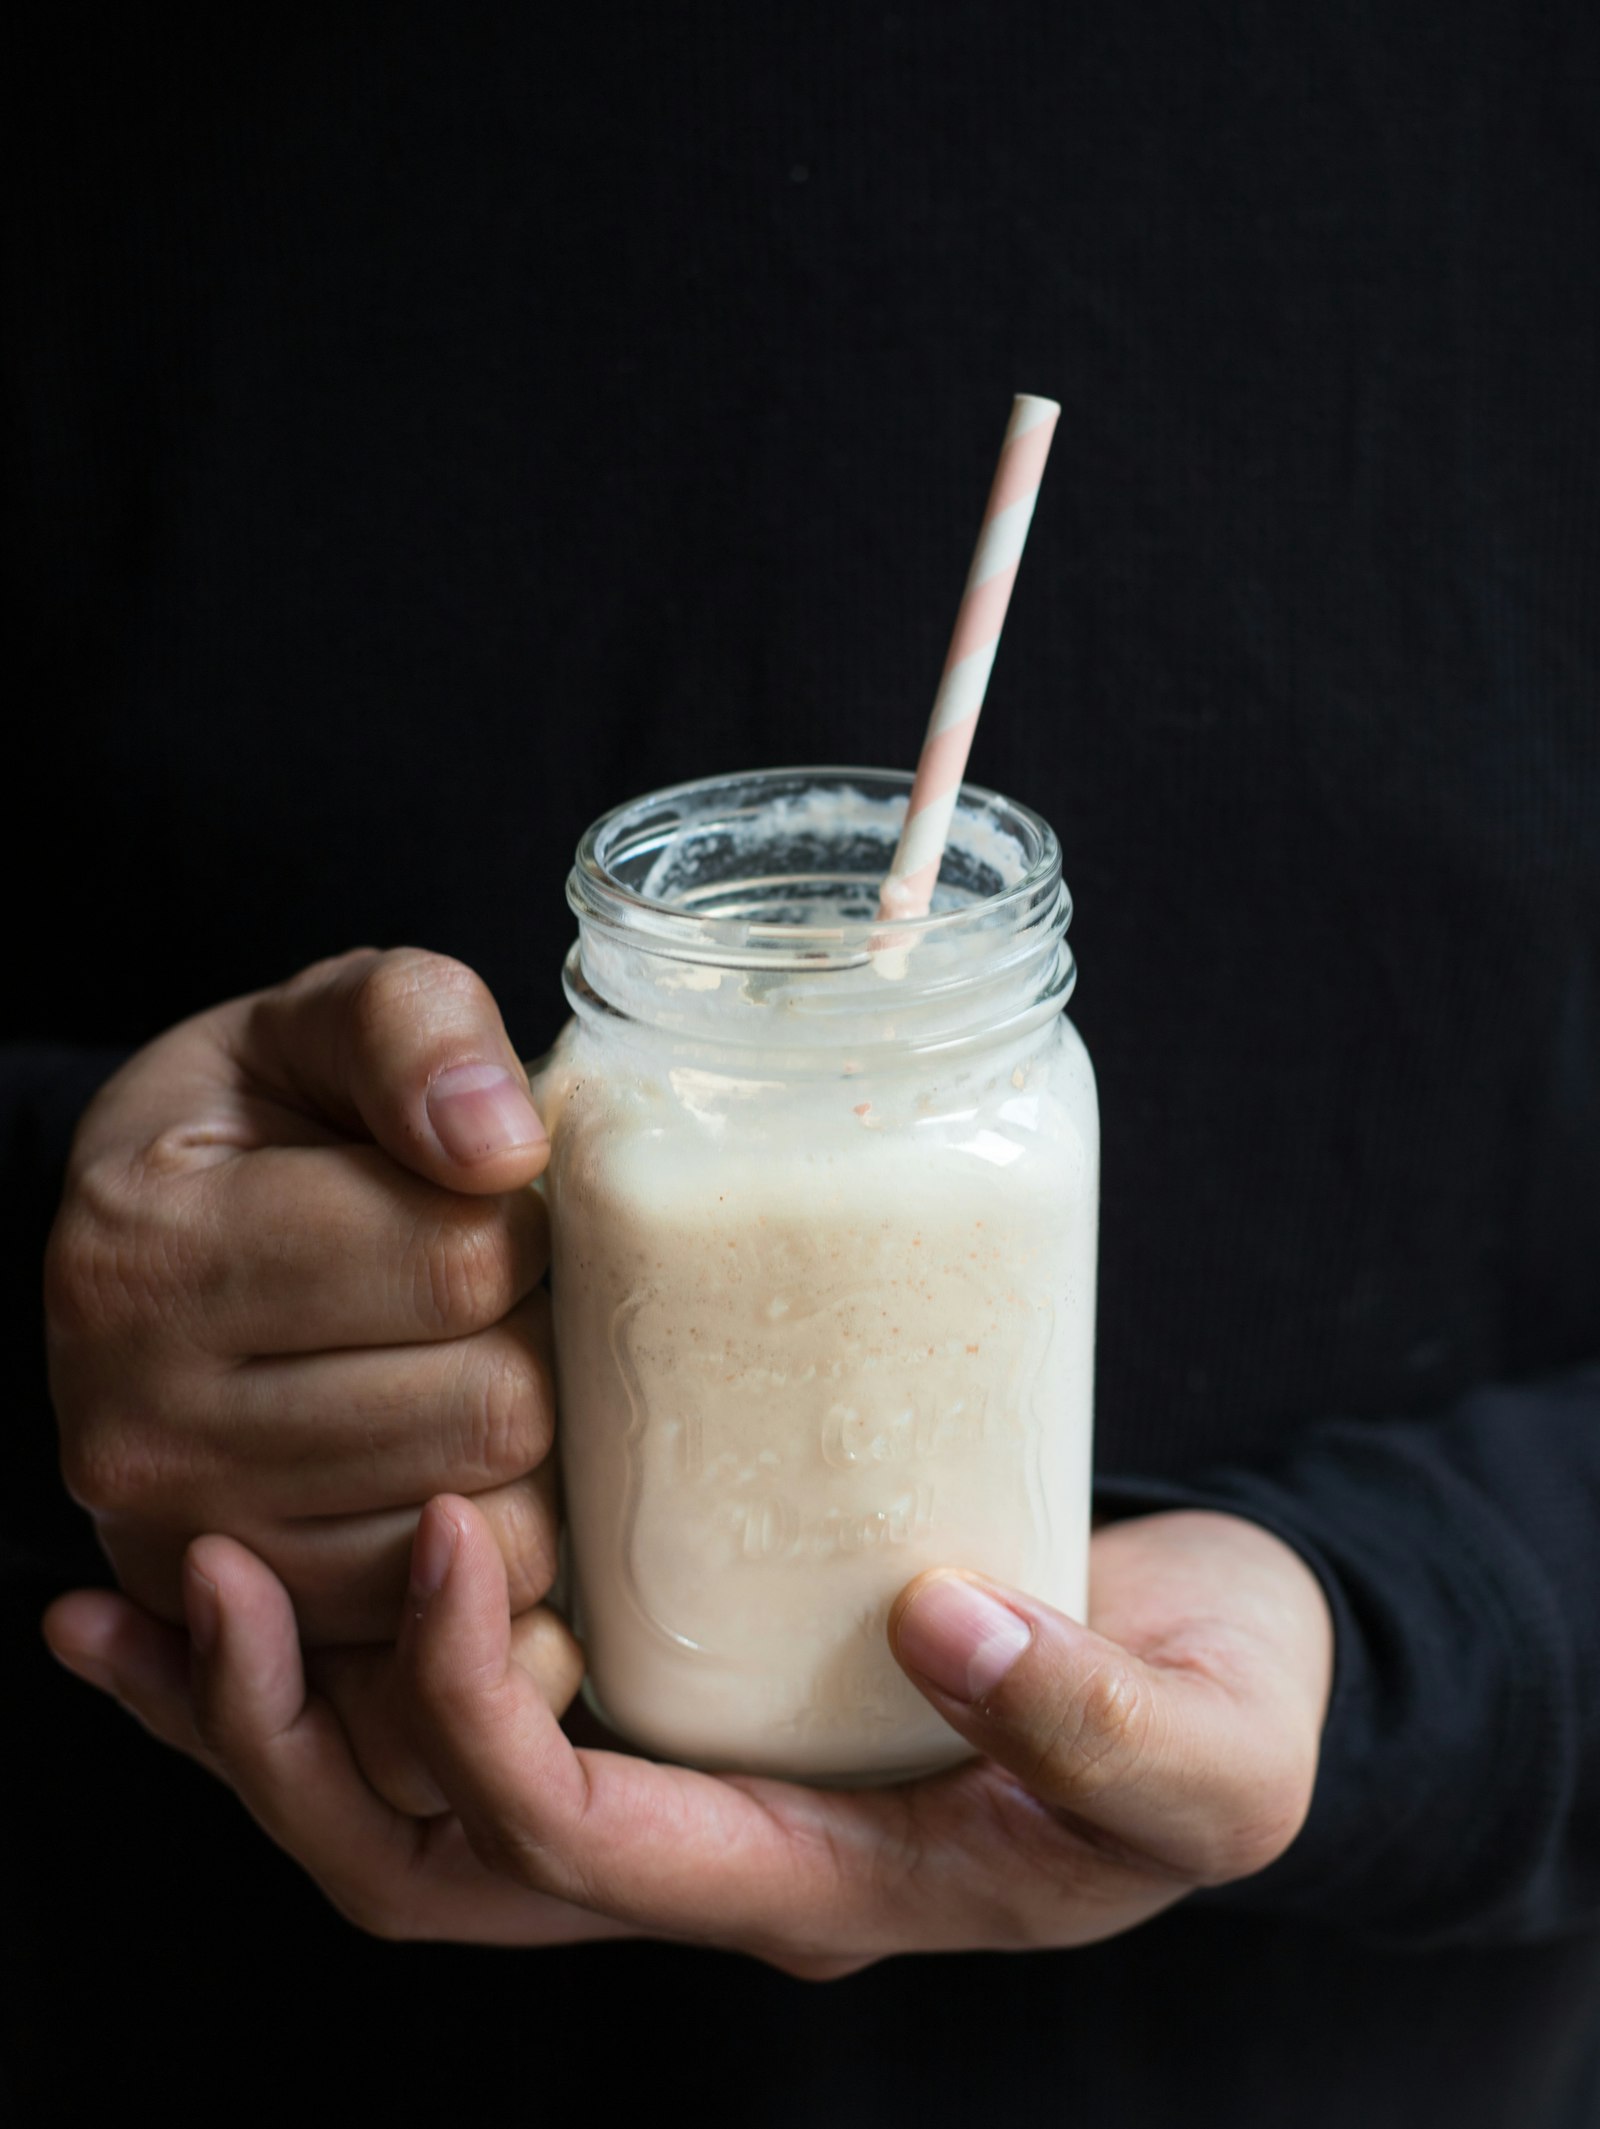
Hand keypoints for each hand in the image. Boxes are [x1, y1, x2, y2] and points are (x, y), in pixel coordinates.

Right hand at [44, 946, 581, 1805]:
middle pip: (490, 1411)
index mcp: (151, 1248)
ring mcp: (191, 1549)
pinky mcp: (259, 1632)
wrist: (168, 1235)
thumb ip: (415, 1031)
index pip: (460, 1260)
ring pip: (489, 1540)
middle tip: (497, 1299)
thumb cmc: (269, 1121)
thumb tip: (502, 1145)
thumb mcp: (327, 1020)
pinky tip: (462, 1464)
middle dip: (536, 1340)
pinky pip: (457, 1631)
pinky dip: (495, 1554)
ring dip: (531, 1455)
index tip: (493, 1204)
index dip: (524, 1224)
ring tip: (476, 1370)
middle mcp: (140, 1422)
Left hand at [44, 1505, 1332, 1965]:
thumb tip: (947, 1630)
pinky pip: (470, 1707)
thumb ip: (1104, 1721)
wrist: (1216, 1669)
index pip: (578, 1845)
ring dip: (268, 1712)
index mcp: (817, 1884)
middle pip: (433, 1864)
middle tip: (189, 1583)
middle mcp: (713, 1855)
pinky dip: (347, 1654)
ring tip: (142, 1592)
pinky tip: (275, 1556)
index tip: (453, 1531)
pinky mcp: (680, 1688)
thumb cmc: (1220, 1711)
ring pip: (413, 1805)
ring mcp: (683, 1781)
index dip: (480, 1713)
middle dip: (290, 1746)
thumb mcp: (1215, 1747)